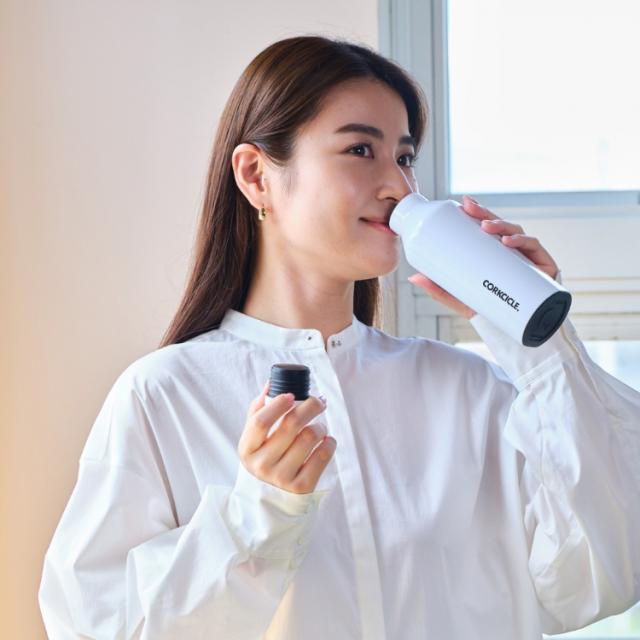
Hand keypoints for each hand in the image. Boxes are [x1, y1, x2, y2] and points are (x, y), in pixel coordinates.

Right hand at [237, 381, 336, 493]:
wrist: (271, 499)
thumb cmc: (266, 458)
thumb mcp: (255, 438)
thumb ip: (259, 410)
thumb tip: (271, 384)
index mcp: (247, 449)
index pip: (260, 422)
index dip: (277, 405)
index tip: (292, 394)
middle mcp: (262, 464)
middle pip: (291, 425)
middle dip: (310, 406)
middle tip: (318, 401)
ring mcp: (281, 477)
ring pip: (309, 437)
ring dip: (321, 426)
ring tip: (320, 426)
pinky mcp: (302, 487)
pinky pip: (322, 455)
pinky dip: (329, 443)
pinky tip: (326, 441)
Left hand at [407, 194, 559, 319]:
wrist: (513, 334)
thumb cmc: (489, 311)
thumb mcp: (461, 297)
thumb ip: (439, 288)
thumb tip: (413, 276)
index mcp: (495, 253)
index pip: (486, 228)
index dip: (478, 212)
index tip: (463, 204)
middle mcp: (512, 251)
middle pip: (500, 226)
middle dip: (486, 213)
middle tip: (470, 209)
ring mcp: (528, 257)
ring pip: (516, 233)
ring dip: (502, 225)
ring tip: (486, 227)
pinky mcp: (543, 267)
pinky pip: (535, 248)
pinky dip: (523, 241)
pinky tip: (509, 242)